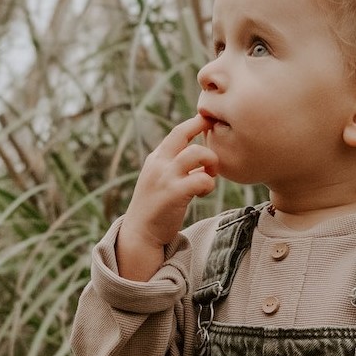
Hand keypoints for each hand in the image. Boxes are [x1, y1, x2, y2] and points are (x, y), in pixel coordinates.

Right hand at [116, 114, 218, 280]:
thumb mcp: (160, 180)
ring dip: (211, 161)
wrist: (140, 234)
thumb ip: (175, 166)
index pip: (177, 132)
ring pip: (197, 153)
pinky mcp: (174, 194)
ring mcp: (165, 177)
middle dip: (202, 127)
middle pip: (182, 133)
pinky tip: (203, 193)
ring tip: (210, 174)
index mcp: (156, 158)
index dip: (195, 122)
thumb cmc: (155, 208)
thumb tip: (202, 157)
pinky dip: (209, 184)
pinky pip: (202, 179)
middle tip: (215, 137)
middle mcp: (159, 163)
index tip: (208, 121)